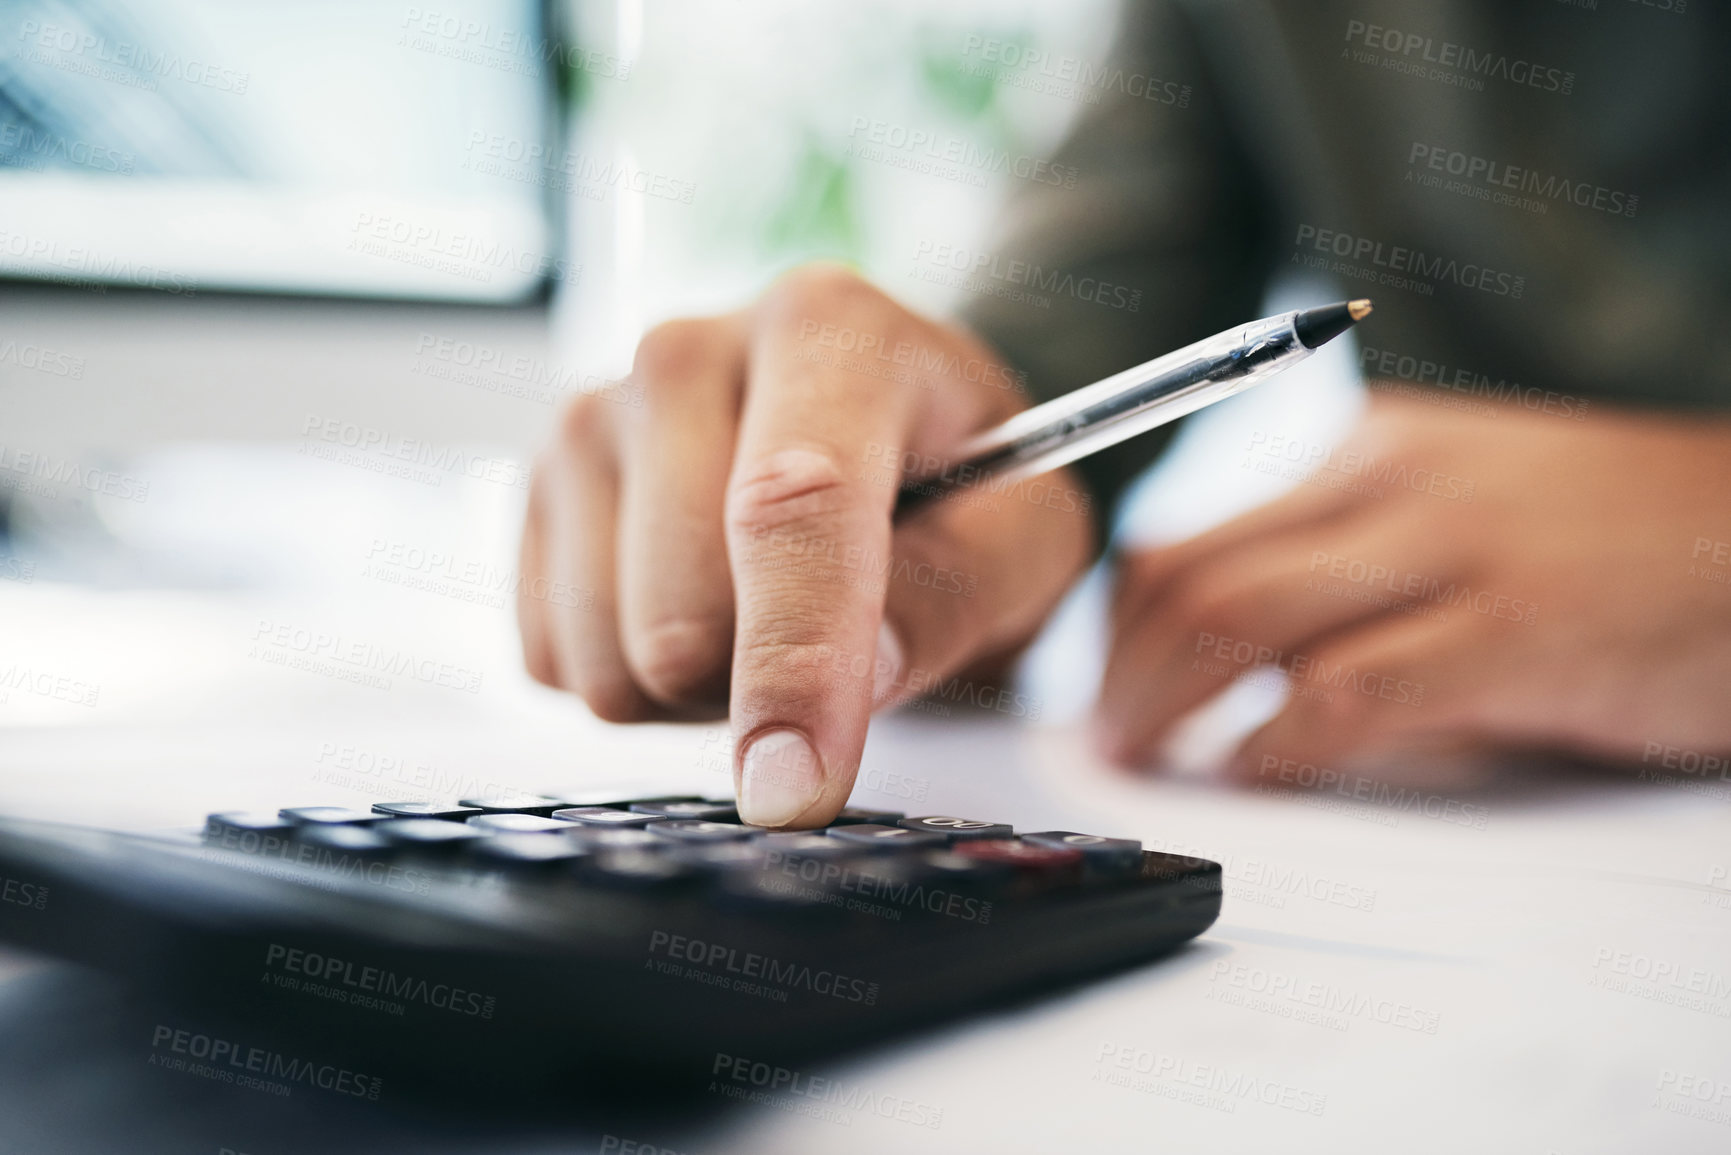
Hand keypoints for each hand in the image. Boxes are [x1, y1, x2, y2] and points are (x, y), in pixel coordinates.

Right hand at [518, 265, 1094, 825]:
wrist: (881, 443)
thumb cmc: (963, 493)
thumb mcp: (1024, 540)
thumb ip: (961, 594)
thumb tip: (862, 669)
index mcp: (825, 327)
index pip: (793, 504)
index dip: (797, 659)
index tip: (800, 786)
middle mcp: (684, 351)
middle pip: (681, 609)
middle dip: (762, 683)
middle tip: (840, 647)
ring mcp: (591, 420)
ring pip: (608, 655)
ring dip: (700, 694)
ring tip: (770, 621)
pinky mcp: (538, 497)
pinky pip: (558, 665)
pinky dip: (639, 683)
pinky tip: (702, 616)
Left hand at [1095, 391, 1730, 780]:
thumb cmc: (1608, 545)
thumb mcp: (1458, 513)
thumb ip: (1346, 561)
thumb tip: (1220, 659)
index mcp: (1365, 451)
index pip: (1186, 532)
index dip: (1116, 626)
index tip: (1099, 687)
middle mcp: (1389, 482)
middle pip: (1188, 576)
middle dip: (1118, 674)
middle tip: (1105, 743)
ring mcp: (1449, 550)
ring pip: (1236, 622)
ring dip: (1165, 709)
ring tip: (1149, 764)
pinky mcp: (1512, 630)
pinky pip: (1344, 691)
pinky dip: (1277, 745)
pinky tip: (1261, 777)